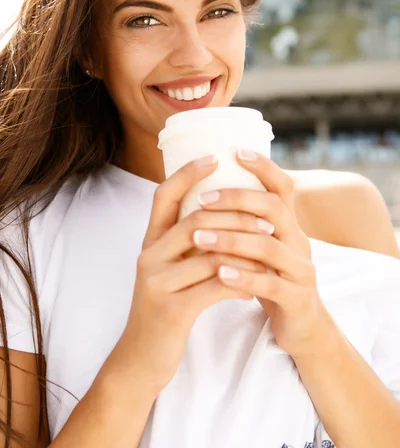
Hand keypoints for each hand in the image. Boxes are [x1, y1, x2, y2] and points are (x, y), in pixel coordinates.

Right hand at [121, 154, 267, 393]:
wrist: (141, 360)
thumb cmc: (164, 309)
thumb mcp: (168, 271)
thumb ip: (185, 245)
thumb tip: (219, 215)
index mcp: (149, 243)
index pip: (164, 195)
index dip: (188, 173)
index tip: (216, 157)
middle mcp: (149, 257)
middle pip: (196, 220)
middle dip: (237, 216)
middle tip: (267, 220)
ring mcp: (157, 283)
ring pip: (210, 254)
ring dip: (246, 251)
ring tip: (269, 252)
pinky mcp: (172, 310)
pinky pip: (215, 287)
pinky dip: (240, 283)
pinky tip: (253, 289)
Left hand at [195, 149, 334, 358]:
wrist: (302, 325)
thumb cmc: (272, 278)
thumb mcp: (264, 246)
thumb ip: (247, 222)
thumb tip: (209, 189)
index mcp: (289, 225)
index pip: (282, 187)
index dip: (263, 166)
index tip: (236, 151)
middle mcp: (299, 241)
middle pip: (274, 208)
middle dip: (237, 199)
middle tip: (202, 200)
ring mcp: (301, 270)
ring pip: (268, 247)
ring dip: (230, 240)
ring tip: (199, 238)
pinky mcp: (296, 299)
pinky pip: (270, 285)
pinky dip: (243, 278)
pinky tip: (219, 274)